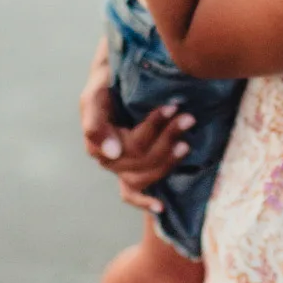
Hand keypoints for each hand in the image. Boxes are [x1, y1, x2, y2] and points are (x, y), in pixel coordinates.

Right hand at [79, 35, 195, 210]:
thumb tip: (112, 153)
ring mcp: (119, 165)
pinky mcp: (130, 168)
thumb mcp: (94, 94)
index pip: (131, 144)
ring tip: (186, 143)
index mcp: (97, 140)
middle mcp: (107, 157)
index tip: (171, 108)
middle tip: (188, 117)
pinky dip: (145, 201)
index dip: (153, 127)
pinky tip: (160, 208)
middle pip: (141, 159)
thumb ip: (95, 121)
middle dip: (167, 138)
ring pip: (144, 174)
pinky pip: (132, 193)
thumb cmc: (103, 81)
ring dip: (167, 161)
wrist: (112, 75)